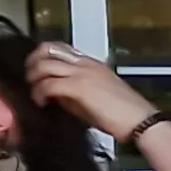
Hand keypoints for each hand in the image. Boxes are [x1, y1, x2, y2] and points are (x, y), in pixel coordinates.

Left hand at [23, 44, 163, 142]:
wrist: (140, 121)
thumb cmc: (124, 115)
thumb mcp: (97, 97)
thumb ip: (75, 91)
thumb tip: (55, 94)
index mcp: (92, 63)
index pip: (60, 48)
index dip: (43, 56)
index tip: (37, 70)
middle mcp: (85, 64)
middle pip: (47, 49)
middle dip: (32, 62)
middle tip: (30, 78)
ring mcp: (81, 73)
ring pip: (44, 64)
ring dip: (33, 78)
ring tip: (35, 92)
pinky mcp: (78, 87)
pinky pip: (48, 84)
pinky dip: (39, 93)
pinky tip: (41, 102)